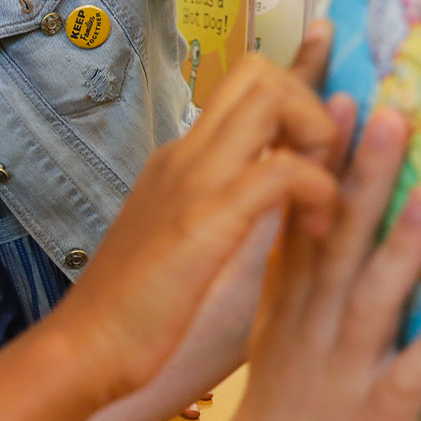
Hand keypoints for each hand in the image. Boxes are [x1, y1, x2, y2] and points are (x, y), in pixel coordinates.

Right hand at [52, 55, 342, 402]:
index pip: (242, 90)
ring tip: (324, 199)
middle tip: (323, 169)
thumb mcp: (186, 249)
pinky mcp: (206, 218)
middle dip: (311, 102)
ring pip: (271, 98)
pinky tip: (317, 232)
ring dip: (318, 135)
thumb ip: (225, 219)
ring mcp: (192, 180)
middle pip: (257, 71)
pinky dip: (317, 188)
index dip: (298, 74)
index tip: (335, 84)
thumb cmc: (137, 317)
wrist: (85, 348)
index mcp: (181, 163)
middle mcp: (186, 156)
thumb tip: (279, 220)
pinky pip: (281, 169)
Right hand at [225, 105, 420, 420]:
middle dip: (366, 177)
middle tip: (394, 114)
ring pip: (374, 297)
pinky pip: (410, 373)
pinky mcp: (379, 411)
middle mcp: (316, 320)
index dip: (321, 160)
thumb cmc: (279, 396)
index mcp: (292, 297)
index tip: (340, 101)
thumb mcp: (272, 320)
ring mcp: (346, 364)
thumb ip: (295, 264)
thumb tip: (311, 201)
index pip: (304, 216)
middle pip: (340, 240)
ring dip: (404, 245)